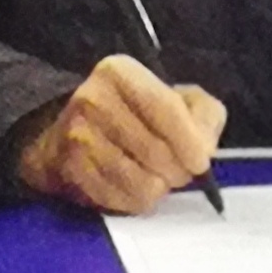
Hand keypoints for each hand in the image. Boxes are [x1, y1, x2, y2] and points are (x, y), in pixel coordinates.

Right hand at [13, 56, 227, 215]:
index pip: (164, 109)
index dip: (188, 141)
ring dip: (157, 188)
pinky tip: (138, 190)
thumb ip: (203, 113)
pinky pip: (115, 197)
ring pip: (136, 179)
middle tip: (182, 174)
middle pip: (152, 149)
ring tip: (160, 180)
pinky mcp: (68, 168)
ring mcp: (77, 135)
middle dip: (177, 170)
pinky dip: (134, 200)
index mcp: (120, 72)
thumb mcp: (180, 98)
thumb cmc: (139, 113)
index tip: (201, 163)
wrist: (78, 130)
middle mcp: (93, 99)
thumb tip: (203, 147)